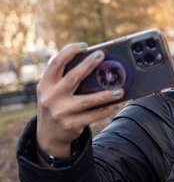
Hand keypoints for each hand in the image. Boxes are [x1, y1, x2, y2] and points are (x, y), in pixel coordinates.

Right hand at [36, 43, 123, 158]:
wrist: (48, 135)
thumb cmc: (57, 104)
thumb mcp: (53, 91)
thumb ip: (65, 78)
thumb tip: (95, 62)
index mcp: (45, 85)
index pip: (55, 63)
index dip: (69, 52)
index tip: (84, 46)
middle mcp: (50, 97)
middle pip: (72, 77)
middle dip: (88, 64)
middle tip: (102, 55)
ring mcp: (60, 112)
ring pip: (87, 100)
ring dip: (106, 95)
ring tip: (120, 90)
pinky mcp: (71, 124)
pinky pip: (93, 115)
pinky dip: (106, 109)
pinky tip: (115, 105)